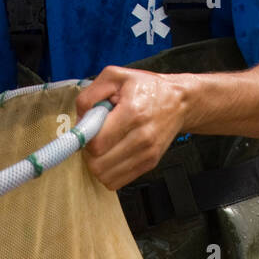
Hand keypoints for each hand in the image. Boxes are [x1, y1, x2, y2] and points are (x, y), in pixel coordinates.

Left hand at [75, 66, 188, 191]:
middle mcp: (142, 137)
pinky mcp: (149, 164)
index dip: (85, 138)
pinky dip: (108, 173)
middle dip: (89, 153)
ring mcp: (147, 154)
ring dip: (98, 164)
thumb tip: (79, 120)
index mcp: (132, 113)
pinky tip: (111, 156)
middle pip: (98, 164)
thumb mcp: (115, 76)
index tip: (88, 129)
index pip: (96, 143)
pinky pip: (117, 182)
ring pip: (106, 176)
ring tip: (104, 147)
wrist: (179, 101)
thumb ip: (90, 94)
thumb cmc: (146, 87)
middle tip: (95, 138)